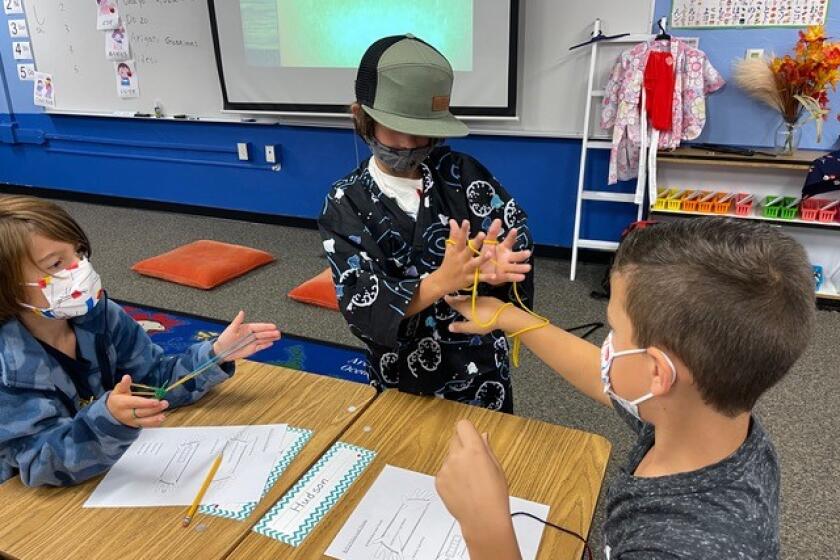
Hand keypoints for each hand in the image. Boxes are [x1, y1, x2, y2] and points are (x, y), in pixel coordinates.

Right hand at [107, 375, 168, 427]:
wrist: (112, 413)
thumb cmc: (118, 399)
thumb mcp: (118, 391)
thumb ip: (124, 385)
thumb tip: (126, 377)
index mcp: (122, 404)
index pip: (135, 403)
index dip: (146, 403)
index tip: (156, 401)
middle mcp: (127, 414)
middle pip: (142, 412)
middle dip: (154, 409)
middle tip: (165, 403)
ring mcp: (132, 421)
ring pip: (144, 421)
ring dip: (155, 418)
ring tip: (164, 415)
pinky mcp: (136, 425)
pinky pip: (146, 425)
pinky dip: (154, 423)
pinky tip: (161, 419)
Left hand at [213, 311, 280, 361]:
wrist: (221, 351)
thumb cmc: (225, 339)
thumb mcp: (231, 329)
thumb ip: (238, 321)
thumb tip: (242, 312)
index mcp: (247, 328)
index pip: (258, 327)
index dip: (266, 326)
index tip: (274, 326)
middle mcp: (251, 334)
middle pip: (263, 333)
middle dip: (271, 333)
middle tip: (279, 332)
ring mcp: (252, 342)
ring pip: (263, 339)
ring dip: (271, 338)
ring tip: (278, 336)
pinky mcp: (252, 349)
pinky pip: (260, 347)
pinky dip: (266, 345)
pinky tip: (271, 343)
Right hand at [429, 220, 491, 295]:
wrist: (441, 282)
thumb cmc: (448, 262)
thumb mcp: (450, 248)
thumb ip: (453, 234)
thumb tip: (453, 220)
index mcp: (456, 251)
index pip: (459, 239)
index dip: (462, 230)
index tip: (466, 221)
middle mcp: (461, 259)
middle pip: (469, 250)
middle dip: (475, 242)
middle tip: (483, 234)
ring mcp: (465, 269)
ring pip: (475, 263)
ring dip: (482, 259)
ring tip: (490, 254)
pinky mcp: (469, 279)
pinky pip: (479, 278)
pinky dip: (487, 277)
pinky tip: (495, 276)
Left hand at [435, 420, 515, 552]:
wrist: (483, 520)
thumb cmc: (494, 496)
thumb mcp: (497, 467)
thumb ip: (486, 448)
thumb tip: (482, 435)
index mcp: (474, 450)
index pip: (463, 425)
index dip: (467, 430)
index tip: (470, 435)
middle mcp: (457, 456)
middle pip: (454, 438)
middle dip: (462, 444)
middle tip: (472, 459)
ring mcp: (446, 469)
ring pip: (449, 456)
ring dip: (456, 462)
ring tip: (469, 480)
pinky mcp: (439, 480)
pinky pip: (444, 471)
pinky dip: (450, 476)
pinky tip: (462, 488)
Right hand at [445, 294, 519, 334]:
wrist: (504, 315)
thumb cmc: (486, 322)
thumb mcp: (472, 328)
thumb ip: (460, 327)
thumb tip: (449, 327)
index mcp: (465, 308)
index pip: (455, 303)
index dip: (450, 300)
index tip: (445, 296)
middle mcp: (472, 301)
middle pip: (462, 299)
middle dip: (456, 298)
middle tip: (452, 297)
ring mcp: (481, 299)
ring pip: (470, 298)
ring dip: (465, 298)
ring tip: (462, 299)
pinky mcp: (489, 299)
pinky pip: (479, 298)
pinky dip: (475, 299)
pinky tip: (477, 302)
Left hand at [480, 220, 531, 285]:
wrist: (479, 269)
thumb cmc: (485, 254)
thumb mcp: (487, 243)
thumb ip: (492, 232)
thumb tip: (498, 220)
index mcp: (503, 248)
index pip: (509, 241)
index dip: (511, 236)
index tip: (514, 230)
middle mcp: (507, 257)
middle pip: (516, 256)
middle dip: (522, 255)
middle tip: (527, 253)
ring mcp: (506, 267)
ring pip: (515, 267)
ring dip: (521, 267)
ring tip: (528, 268)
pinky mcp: (503, 276)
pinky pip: (510, 277)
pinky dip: (515, 277)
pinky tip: (522, 277)